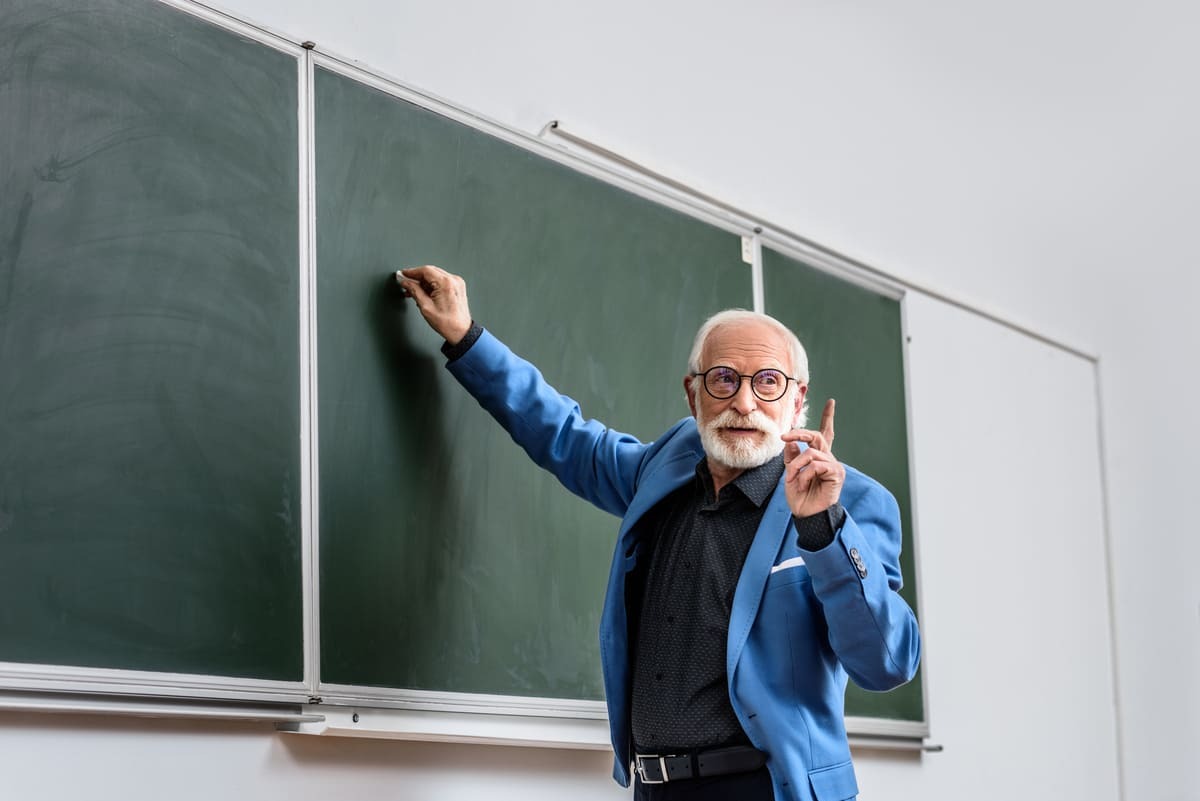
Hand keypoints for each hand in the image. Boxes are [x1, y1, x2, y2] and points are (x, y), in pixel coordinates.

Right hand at [395, 265, 472, 343]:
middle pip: (430, 271)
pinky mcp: (457, 287)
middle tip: (406, 283)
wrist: (460, 331)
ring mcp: (457, 283)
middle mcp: (453, 280)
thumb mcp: (425, 307)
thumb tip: (406, 282)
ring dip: (423, 282)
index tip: (403, 274)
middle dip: (417, 277)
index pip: (425, 270)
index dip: (412, 272)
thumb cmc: (447, 323)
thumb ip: (414, 291)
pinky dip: (431, 285)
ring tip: (413, 292)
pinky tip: (423, 292)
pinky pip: (441, 281)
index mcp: (446, 283)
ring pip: (435, 276)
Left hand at [781, 399, 844, 518]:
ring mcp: (833, 465)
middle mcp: (828, 458)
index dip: (828, 417)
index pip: (825, 433)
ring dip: (796, 465)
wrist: (807, 515)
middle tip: (784, 436)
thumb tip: (790, 442)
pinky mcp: (836, 473)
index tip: (831, 401)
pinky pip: (816, 465)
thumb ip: (792, 458)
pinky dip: (804, 474)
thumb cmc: (800, 497)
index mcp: (818, 457)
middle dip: (799, 432)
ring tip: (792, 479)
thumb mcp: (791, 474)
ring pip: (811, 452)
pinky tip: (803, 484)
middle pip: (816, 435)